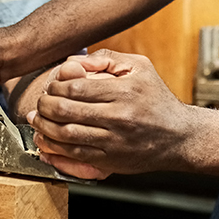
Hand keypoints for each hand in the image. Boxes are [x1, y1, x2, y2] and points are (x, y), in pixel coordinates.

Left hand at [27, 50, 198, 178]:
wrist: (181, 136)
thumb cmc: (157, 99)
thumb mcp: (140, 67)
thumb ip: (106, 57)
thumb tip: (74, 60)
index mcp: (124, 92)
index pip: (76, 88)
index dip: (56, 86)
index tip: (52, 86)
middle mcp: (119, 117)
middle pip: (66, 111)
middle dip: (45, 106)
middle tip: (40, 102)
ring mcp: (114, 142)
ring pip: (66, 135)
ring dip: (44, 127)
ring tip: (37, 119)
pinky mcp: (111, 161)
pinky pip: (75, 156)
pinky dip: (55, 149)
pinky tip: (45, 141)